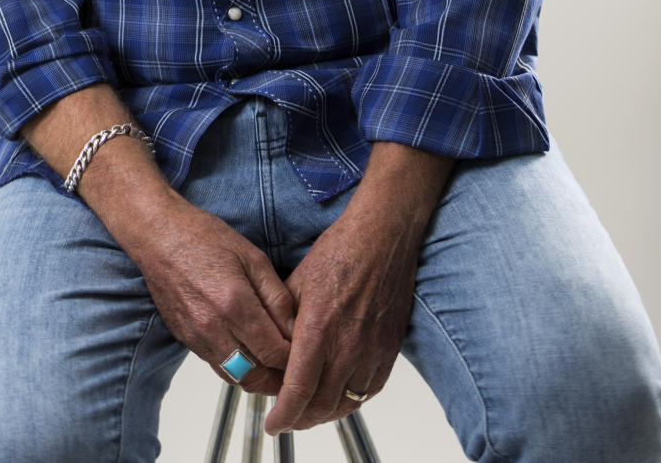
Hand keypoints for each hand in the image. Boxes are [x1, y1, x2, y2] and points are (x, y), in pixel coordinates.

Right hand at [125, 194, 295, 395]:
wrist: (159, 235)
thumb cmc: (204, 237)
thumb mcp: (253, 257)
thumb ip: (276, 297)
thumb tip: (294, 328)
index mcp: (235, 305)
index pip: (274, 353)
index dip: (294, 358)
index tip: (304, 353)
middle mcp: (214, 328)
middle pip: (254, 376)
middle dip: (276, 377)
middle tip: (291, 367)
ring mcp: (196, 337)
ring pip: (234, 376)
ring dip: (255, 375)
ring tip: (271, 362)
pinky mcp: (184, 339)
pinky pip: (215, 364)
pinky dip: (234, 365)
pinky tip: (245, 349)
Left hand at [262, 209, 419, 433]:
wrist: (381, 237)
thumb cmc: (341, 251)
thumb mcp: (297, 281)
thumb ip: (283, 318)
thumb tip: (271, 343)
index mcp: (319, 328)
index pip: (298, 390)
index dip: (283, 415)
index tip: (273, 423)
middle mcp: (347, 345)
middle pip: (321, 405)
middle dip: (300, 419)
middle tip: (287, 419)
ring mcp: (372, 350)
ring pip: (347, 403)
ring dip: (325, 414)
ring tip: (309, 411)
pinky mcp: (389, 349)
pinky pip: (370, 391)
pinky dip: (352, 401)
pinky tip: (340, 397)